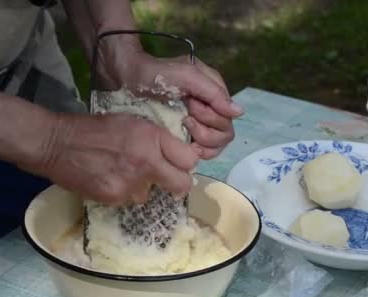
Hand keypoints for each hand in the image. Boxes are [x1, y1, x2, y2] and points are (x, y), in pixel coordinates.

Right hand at [31, 113, 198, 204]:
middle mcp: (147, 161)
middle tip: (167, 179)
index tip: (178, 163)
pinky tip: (109, 178)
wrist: (57, 143)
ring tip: (123, 172)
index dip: (185, 162)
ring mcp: (131, 182)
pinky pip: (129, 199)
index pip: (189, 159)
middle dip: (177, 184)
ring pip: (151, 194)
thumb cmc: (95, 129)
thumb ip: (157, 140)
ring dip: (142, 187)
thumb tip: (177, 156)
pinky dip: (122, 192)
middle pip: (182, 184)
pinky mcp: (115, 197)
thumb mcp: (132, 123)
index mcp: (152, 138)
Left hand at [96, 44, 243, 159]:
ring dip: (201, 139)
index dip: (212, 116)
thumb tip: (239, 113)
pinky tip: (183, 142)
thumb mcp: (187, 76)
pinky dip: (196, 151)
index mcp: (214, 92)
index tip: (191, 104)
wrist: (128, 80)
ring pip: (217, 146)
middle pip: (225, 133)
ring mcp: (199, 125)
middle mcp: (211, 110)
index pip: (229, 117)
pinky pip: (203, 152)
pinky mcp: (186, 138)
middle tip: (185, 116)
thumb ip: (214, 93)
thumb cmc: (157, 74)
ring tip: (182, 127)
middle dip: (205, 127)